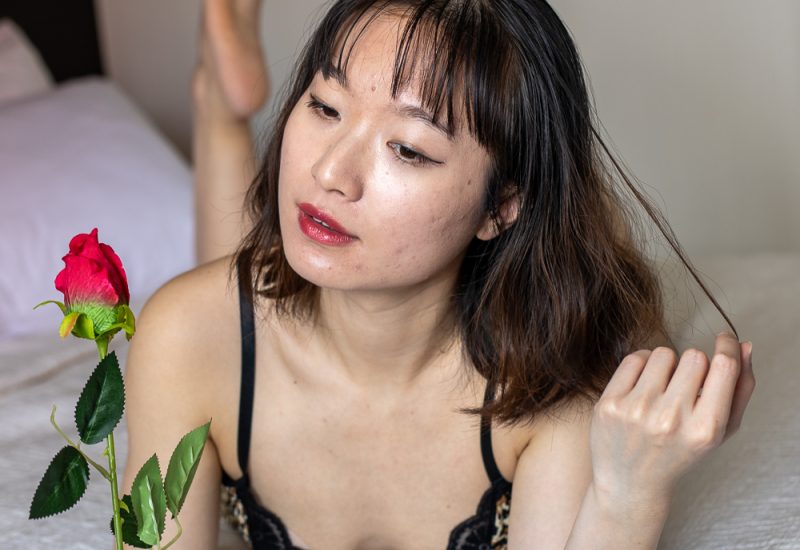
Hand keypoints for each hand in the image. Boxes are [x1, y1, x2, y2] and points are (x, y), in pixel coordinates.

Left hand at [589, 333, 754, 504]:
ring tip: (663, 389)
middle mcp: (670, 419)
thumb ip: (739, 389)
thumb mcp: (719, 432)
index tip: (724, 339)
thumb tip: (743, 345)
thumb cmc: (680, 452)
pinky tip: (643, 386)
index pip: (724, 367)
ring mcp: (637, 411)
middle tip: (686, 386)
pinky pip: (635, 358)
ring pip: (663, 353)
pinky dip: (643, 364)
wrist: (631, 483)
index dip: (727, 346)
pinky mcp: (610, 404)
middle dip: (694, 365)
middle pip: (694, 357)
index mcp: (704, 430)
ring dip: (667, 364)